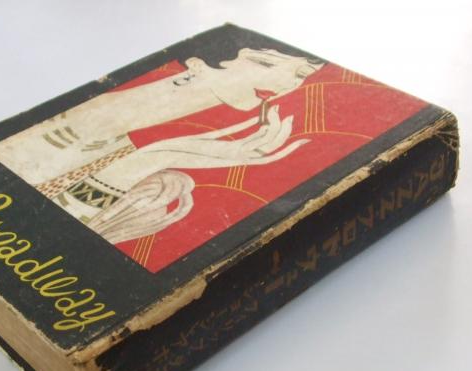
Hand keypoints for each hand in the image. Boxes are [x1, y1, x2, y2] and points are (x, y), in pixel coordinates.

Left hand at [139, 105, 309, 168]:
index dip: (288, 147)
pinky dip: (256, 123)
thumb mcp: (217, 140)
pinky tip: (263, 111)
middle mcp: (237, 160)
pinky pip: (244, 136)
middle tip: (286, 113)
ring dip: (272, 124)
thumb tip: (253, 120)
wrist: (167, 156)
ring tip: (276, 108)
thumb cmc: (189, 149)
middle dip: (283, 131)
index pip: (271, 157)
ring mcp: (229, 155)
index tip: (303, 138)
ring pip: (261, 141)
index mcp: (239, 160)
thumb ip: (236, 132)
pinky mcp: (219, 147)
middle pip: (270, 148)